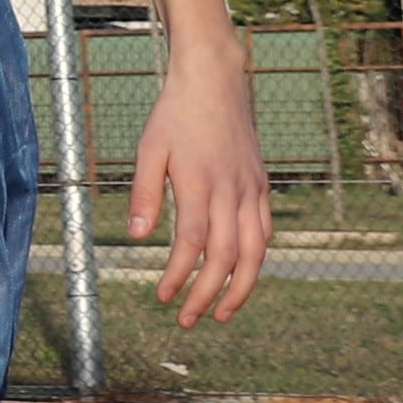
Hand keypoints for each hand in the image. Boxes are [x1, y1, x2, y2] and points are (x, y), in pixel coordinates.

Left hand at [122, 51, 268, 324]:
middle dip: (209, 294)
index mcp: (200, 184)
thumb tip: (137, 236)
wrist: (215, 82)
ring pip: (256, 251)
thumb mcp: (148, 148)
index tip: (162, 297)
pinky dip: (256, 258)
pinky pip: (265, 231)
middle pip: (227, 257)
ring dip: (241, 287)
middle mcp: (231, 192)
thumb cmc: (175, 115)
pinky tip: (241, 274)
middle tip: (189, 320)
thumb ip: (145, 193)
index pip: (191, 244)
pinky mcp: (261, 185)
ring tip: (223, 313)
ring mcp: (251, 190)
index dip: (179, 276)